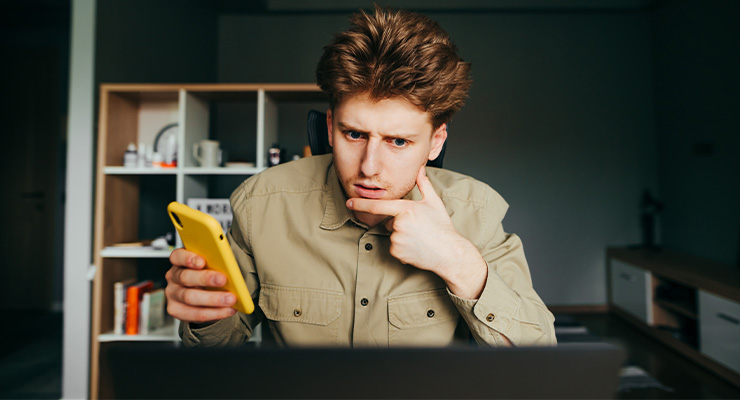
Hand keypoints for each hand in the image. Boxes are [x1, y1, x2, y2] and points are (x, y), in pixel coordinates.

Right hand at [165, 248, 237, 322]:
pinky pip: (195, 314)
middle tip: (223, 279)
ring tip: (230, 299)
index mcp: (180, 261)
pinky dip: (214, 312)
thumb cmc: (207, 275)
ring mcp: (173, 295)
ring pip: (190, 297)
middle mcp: (173, 277)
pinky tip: (227, 309)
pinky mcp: (176, 310)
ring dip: (213, 299)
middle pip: (185, 277)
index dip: (188, 258)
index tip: (202, 261)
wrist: (202, 295)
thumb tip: (229, 267)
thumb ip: (214, 264)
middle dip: (205, 278)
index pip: (178, 256)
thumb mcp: (209, 266)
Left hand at [346, 167, 486, 298]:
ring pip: (391, 235)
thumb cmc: (442, 227)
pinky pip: (394, 248)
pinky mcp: (397, 252)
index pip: (378, 205)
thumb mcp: (434, 202)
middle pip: (388, 221)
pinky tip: (416, 247)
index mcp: (406, 209)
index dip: (361, 203)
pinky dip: (402, 248)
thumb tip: (421, 169)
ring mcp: (397, 239)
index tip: (349, 202)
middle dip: (398, 223)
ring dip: (401, 236)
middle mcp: (399, 224)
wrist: (449, 252)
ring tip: (418, 238)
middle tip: (417, 227)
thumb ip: (424, 184)